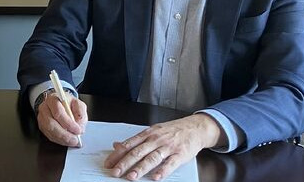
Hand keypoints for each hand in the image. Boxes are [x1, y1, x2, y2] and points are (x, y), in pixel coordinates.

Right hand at [36, 93, 86, 146]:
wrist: (59, 103)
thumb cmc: (68, 103)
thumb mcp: (78, 103)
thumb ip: (80, 112)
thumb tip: (80, 125)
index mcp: (53, 99)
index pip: (58, 112)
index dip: (68, 123)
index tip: (78, 130)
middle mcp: (44, 108)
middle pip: (51, 123)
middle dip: (64, 134)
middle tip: (75, 139)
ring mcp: (42, 118)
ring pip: (49, 131)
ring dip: (62, 139)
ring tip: (72, 141)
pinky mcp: (42, 126)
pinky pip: (49, 136)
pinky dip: (59, 140)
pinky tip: (66, 141)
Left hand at [104, 114, 221, 179]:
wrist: (194, 127)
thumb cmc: (172, 131)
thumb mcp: (152, 131)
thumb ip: (135, 140)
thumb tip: (117, 144)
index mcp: (147, 134)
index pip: (129, 144)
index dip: (117, 154)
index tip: (108, 163)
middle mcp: (156, 139)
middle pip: (137, 152)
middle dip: (125, 163)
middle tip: (115, 172)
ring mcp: (168, 147)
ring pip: (151, 158)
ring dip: (140, 168)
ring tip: (131, 176)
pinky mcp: (180, 154)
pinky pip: (170, 164)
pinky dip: (162, 171)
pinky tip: (156, 177)